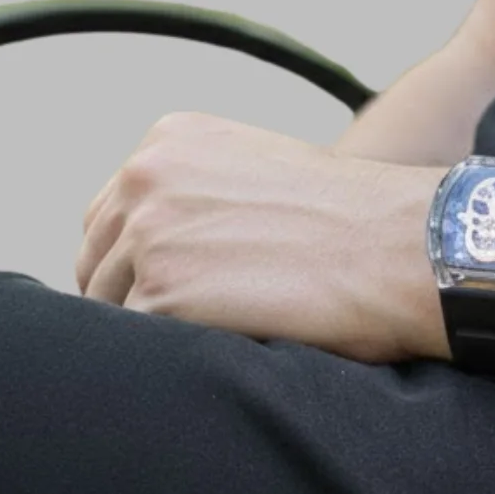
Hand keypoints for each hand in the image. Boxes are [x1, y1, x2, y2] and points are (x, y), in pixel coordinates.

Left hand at [75, 112, 447, 363]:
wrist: (396, 246)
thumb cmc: (348, 219)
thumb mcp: (258, 170)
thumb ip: (197, 191)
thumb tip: (159, 243)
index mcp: (168, 140)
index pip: (108, 214)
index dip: (133, 258)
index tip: (171, 285)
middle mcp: (145, 176)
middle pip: (97, 259)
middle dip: (132, 293)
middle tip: (189, 322)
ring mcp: (147, 235)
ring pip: (111, 305)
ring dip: (153, 328)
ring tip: (216, 334)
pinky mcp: (159, 295)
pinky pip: (138, 343)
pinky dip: (173, 353)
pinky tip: (222, 346)